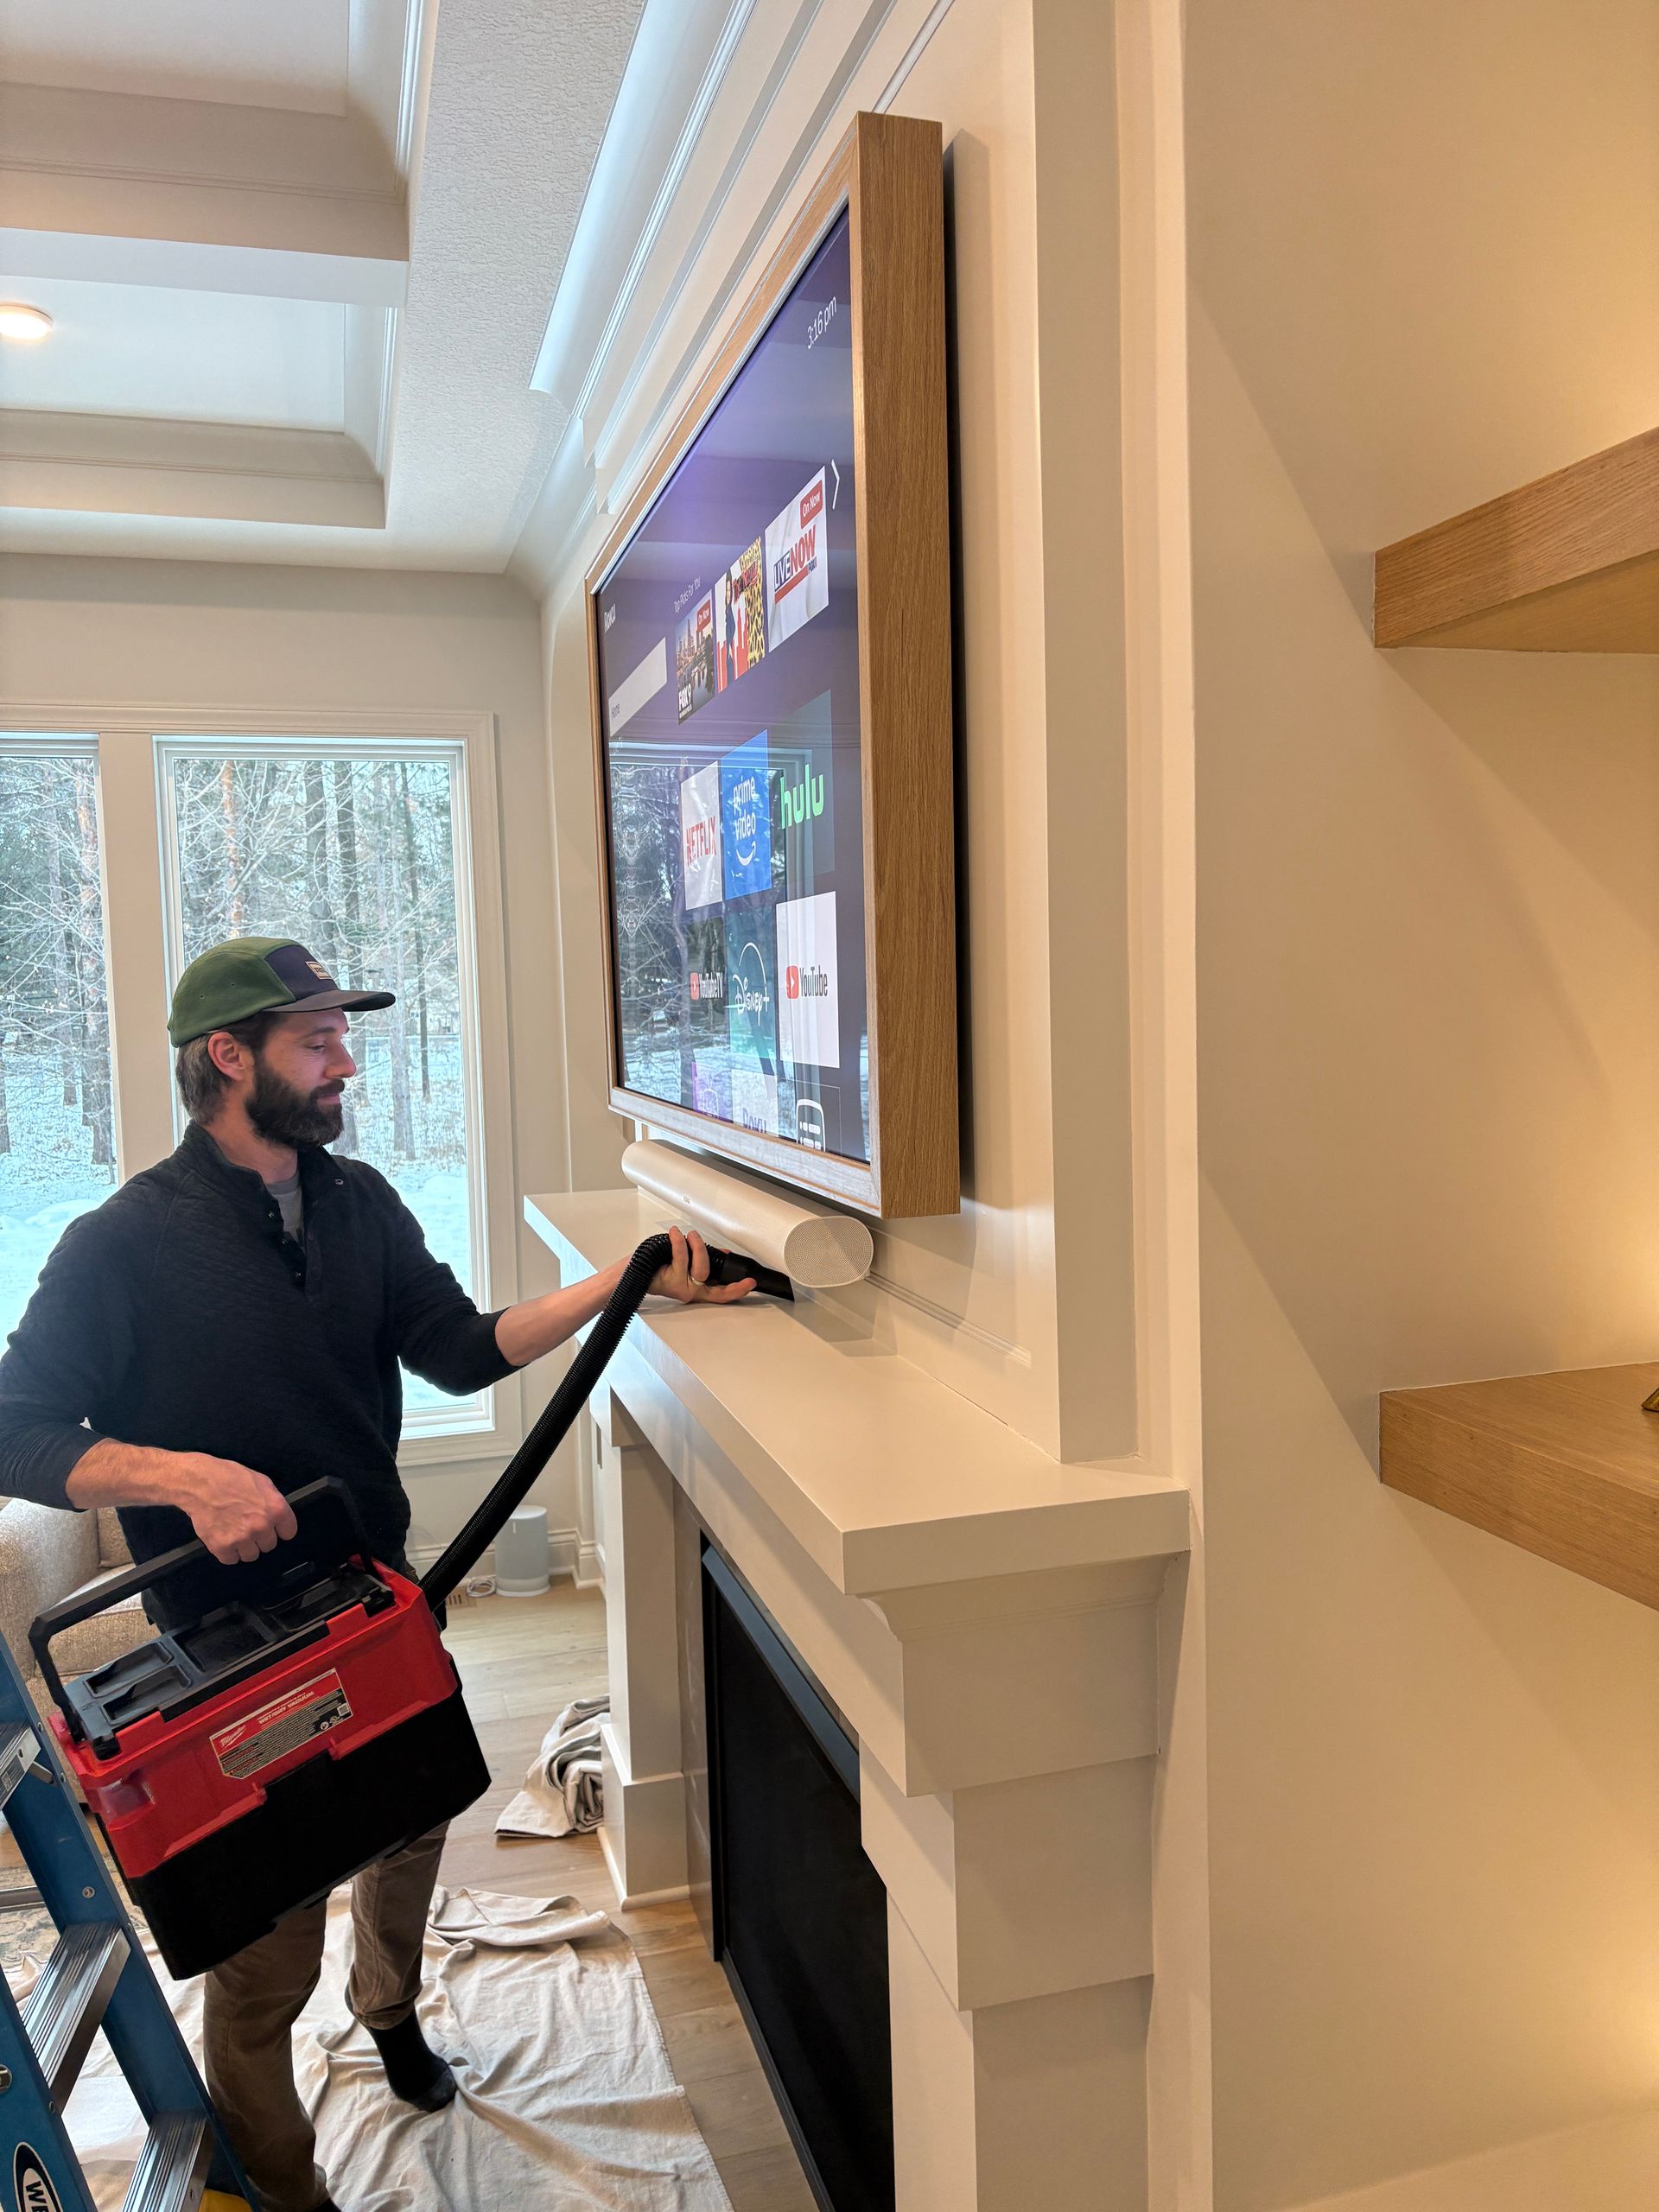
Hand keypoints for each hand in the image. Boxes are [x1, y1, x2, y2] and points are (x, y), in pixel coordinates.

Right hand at [178, 1455, 299, 1565]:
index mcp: (275, 1509)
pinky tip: (224, 1538)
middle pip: (269, 1545)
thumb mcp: (261, 1482)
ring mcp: (242, 1539)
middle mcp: (261, 1527)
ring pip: (251, 1555)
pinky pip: (231, 1560)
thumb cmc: (230, 1477)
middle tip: (247, 1526)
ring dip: (245, 1547)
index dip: (279, 1529)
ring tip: (235, 1532)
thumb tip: (277, 1516)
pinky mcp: (222, 1547)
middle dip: (260, 1537)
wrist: (199, 1483)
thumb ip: (273, 1501)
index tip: (272, 1527)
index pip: (288, 1532)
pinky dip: (227, 1552)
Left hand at [650, 1226, 754, 1305]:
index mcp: (696, 1288)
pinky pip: (680, 1258)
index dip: (738, 1290)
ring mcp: (680, 1286)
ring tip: (687, 1235)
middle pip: (711, 1277)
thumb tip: (721, 1253)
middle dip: (707, 1253)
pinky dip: (679, 1242)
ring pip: (699, 1267)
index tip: (750, 1282)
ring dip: (695, 1246)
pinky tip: (675, 1234)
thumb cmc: (654, 1267)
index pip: (721, 1294)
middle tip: (699, 1238)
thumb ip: (703, 1260)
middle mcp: (689, 1290)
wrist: (630, 1273)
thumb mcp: (683, 1263)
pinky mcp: (669, 1280)